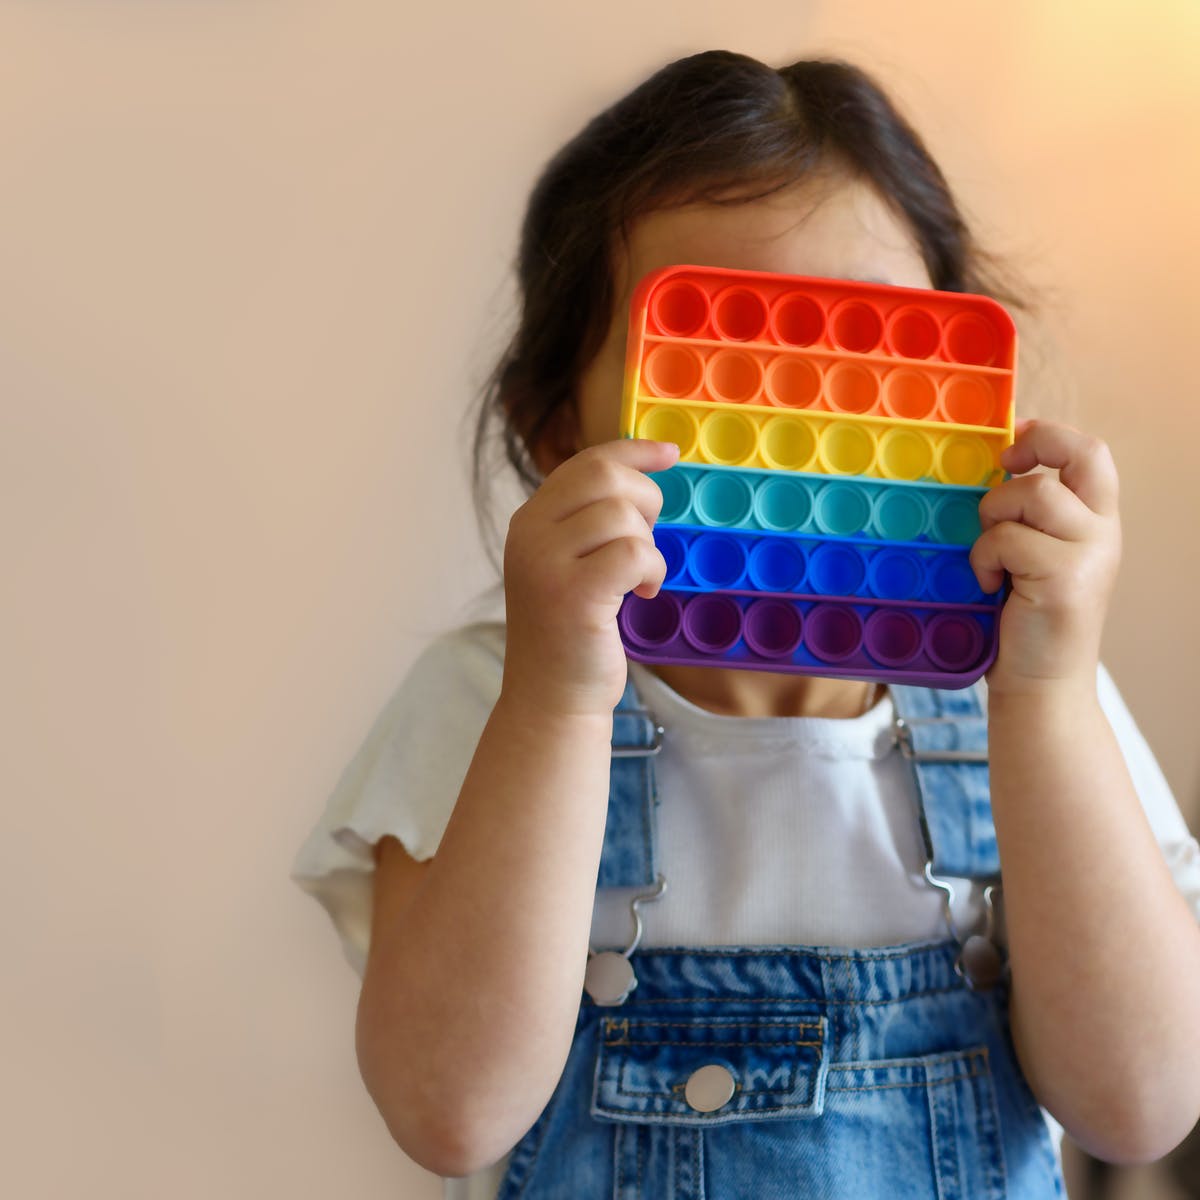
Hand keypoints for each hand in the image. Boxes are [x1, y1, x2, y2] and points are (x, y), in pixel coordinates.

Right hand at [502, 438, 678, 717]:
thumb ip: (587, 522)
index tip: (668, 452)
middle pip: (605, 477)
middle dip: (646, 500)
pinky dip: (653, 569)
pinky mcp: (573, 595)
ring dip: (649, 545)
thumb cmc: (572, 633)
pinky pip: (635, 552)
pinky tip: (643, 593)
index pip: (585, 462)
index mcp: (529, 521)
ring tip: (640, 578)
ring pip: (623, 515)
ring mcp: (546, 564)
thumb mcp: (568, 564)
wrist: (551, 698)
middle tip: (649, 538)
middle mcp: (529, 534)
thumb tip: (641, 474)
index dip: (632, 451)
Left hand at [970, 419, 1120, 696]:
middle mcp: (1103, 533)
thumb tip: (990, 471)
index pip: (1092, 454)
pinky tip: (989, 586)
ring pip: (1032, 493)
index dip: (1050, 434)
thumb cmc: (1024, 623)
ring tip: (989, 558)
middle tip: (1001, 465)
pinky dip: (984, 558)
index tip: (1012, 441)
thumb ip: (1027, 520)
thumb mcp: (1032, 559)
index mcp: (1097, 523)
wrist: (1041, 687)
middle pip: (1084, 454)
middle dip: (1037, 445)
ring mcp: (1089, 554)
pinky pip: (1006, 538)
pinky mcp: (1065, 578)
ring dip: (993, 518)